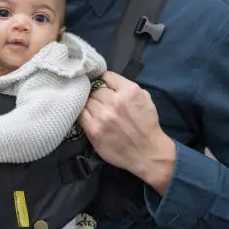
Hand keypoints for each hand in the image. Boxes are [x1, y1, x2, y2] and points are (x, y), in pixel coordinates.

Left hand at [79, 71, 175, 194]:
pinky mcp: (93, 129)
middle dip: (98, 95)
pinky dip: (84, 114)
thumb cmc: (147, 125)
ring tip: (98, 112)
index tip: (105, 87)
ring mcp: (102, 116)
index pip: (106, 76)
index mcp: (129, 91)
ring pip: (87, 101)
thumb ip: (127, 87)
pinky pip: (80, 114)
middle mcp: (115, 101)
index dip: (105, 81)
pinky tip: (91, 118)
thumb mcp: (145, 98)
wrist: (148, 153)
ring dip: (91, 105)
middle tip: (103, 103)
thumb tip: (108, 82)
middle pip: (95, 89)